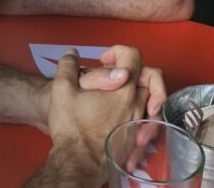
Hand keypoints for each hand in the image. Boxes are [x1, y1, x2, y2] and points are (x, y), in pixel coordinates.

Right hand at [45, 48, 146, 175]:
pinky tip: (123, 114)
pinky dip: (141, 112)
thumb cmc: (72, 127)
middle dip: (134, 70)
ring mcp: (139, 122)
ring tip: (121, 93)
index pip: (133, 57)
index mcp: (122, 88)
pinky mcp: (137, 137)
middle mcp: (136, 104)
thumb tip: (72, 53)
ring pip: (152, 98)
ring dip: (141, 91)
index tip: (103, 59)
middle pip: (150, 76)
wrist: (77, 162)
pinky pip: (149, 119)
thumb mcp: (61, 90)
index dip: (118, 51)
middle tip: (117, 74)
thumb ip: (68, 66)